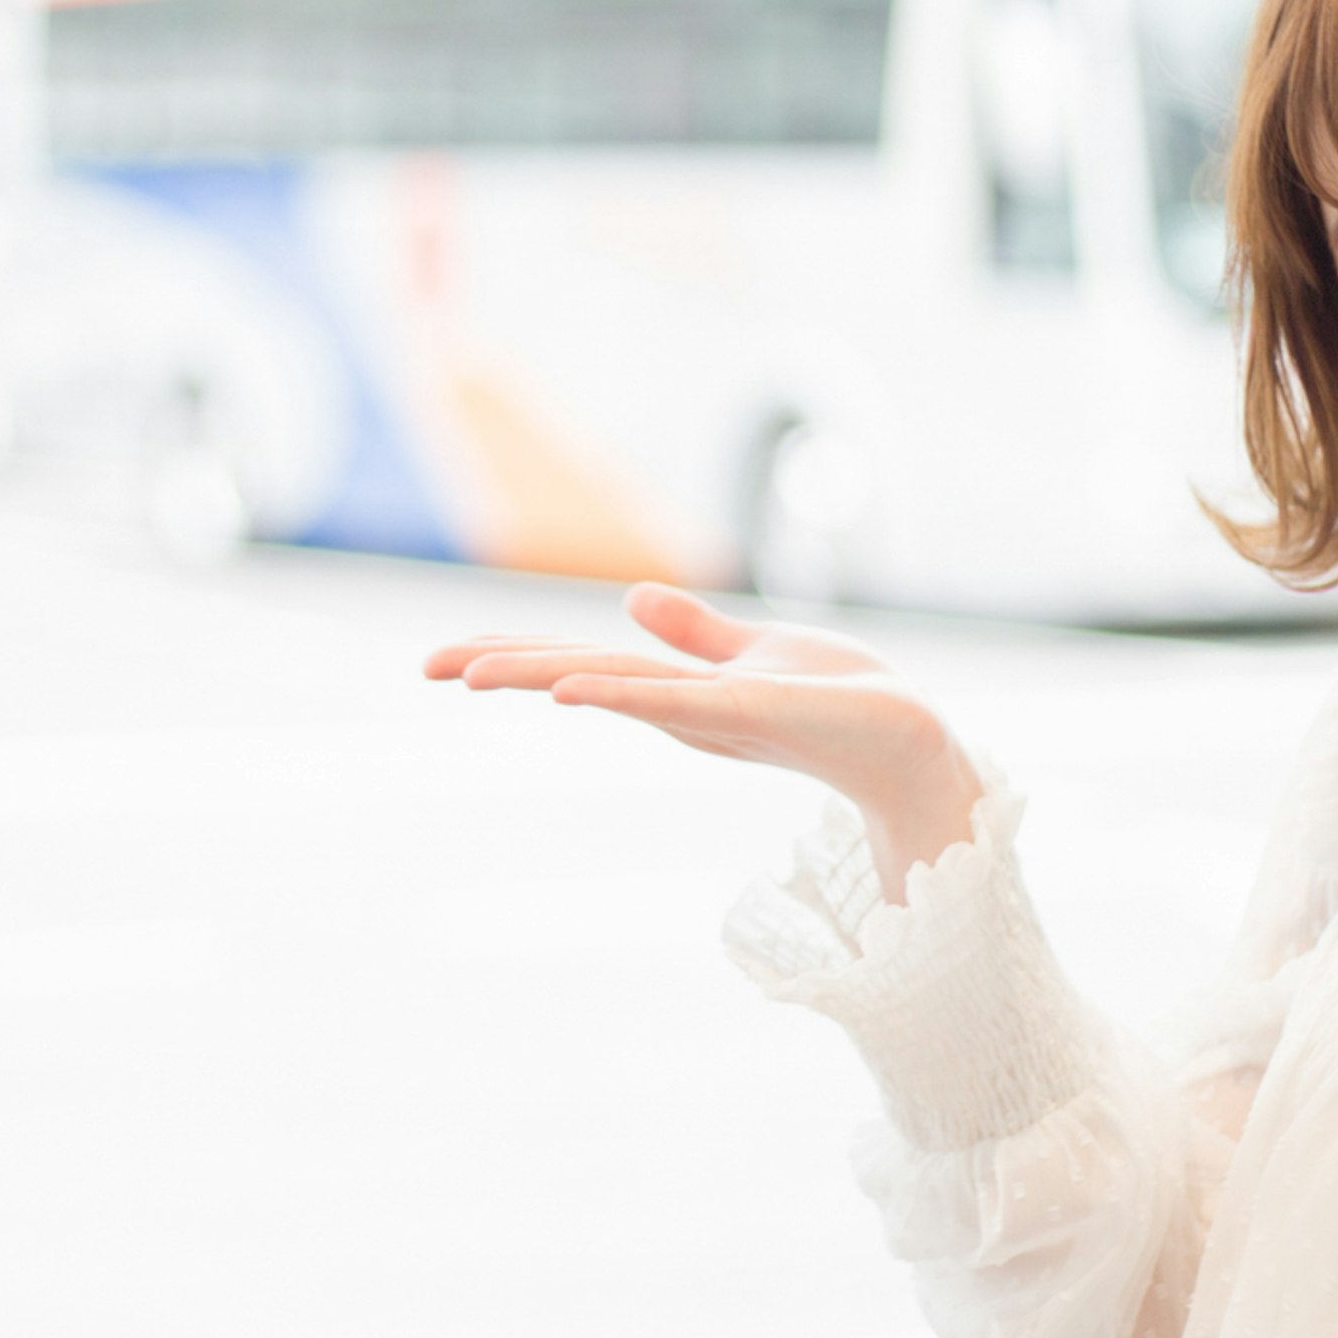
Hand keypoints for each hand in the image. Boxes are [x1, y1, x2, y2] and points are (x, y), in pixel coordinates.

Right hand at [425, 583, 987, 902]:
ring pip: (603, 686)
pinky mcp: (744, 712)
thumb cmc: (845, 701)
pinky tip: (563, 692)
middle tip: (423, 665)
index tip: (446, 658)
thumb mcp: (753, 652)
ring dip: (535, 676)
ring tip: (467, 672)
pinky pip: (667, 699)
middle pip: (571, 677)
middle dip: (499, 668)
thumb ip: (694, 632)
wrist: (914, 739)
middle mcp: (678, 707)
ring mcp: (706, 713)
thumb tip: (630, 598)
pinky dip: (613, 694)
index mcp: (674, 691)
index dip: (512, 658)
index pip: (577, 667)